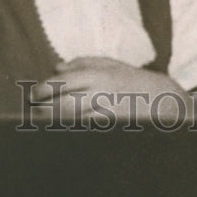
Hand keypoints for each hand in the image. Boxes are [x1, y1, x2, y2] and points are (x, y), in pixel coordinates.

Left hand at [34, 56, 191, 123]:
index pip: (63, 82)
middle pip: (64, 105)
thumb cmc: (132, 80)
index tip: (33, 95)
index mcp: (99, 74)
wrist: (163, 99)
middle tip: (33, 113)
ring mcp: (108, 112)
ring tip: (42, 125)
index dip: (44, 90)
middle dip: (45, 111)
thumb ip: (83, 63)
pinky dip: (73, 132)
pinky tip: (63, 133)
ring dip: (55, 124)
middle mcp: (102, 92)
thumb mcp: (111, 64)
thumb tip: (56, 66)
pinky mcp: (113, 128)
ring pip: (73, 121)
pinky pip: (87, 132)